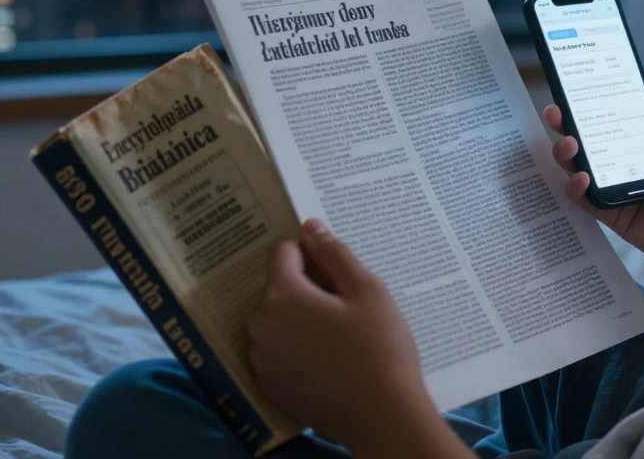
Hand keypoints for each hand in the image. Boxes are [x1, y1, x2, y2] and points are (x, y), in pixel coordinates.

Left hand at [249, 220, 462, 455]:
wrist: (382, 416)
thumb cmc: (380, 348)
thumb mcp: (367, 291)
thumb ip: (335, 254)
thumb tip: (311, 226)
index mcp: (282, 297)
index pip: (282, 252)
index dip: (310, 252)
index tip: (337, 268)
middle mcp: (261, 327)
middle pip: (279, 288)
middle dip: (307, 288)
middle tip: (346, 306)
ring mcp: (263, 361)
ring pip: (279, 321)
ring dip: (301, 319)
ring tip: (340, 337)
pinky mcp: (271, 387)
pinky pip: (279, 352)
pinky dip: (297, 349)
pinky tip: (329, 361)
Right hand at [544, 71, 643, 283]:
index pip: (614, 118)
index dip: (593, 104)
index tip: (574, 89)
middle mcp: (630, 163)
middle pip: (589, 140)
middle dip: (567, 125)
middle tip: (556, 112)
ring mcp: (619, 189)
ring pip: (579, 168)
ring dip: (566, 153)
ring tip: (569, 144)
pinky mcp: (613, 215)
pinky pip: (585, 199)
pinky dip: (576, 187)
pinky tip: (582, 177)